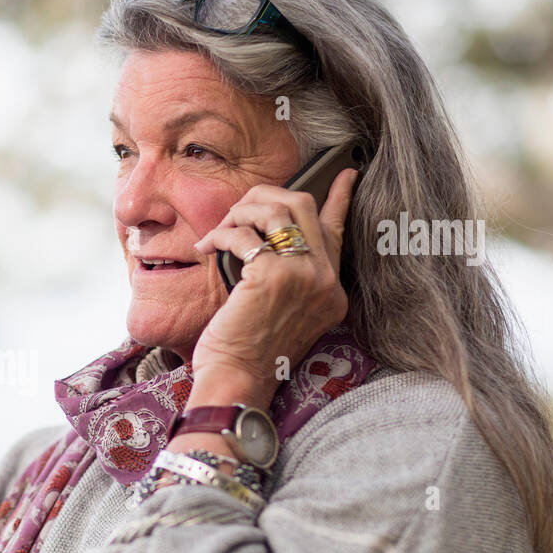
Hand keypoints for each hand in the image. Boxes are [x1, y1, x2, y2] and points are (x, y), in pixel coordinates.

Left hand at [189, 167, 356, 405]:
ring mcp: (305, 276)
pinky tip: (207, 248)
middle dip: (264, 197)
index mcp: (332, 290)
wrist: (238, 379)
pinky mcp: (274, 276)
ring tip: (220, 231)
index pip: (338, 230)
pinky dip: (221, 235)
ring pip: (275, 210)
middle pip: (303, 205)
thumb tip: (268, 234)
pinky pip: (244, 235)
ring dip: (239, 212)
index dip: (340, 197)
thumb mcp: (281, 311)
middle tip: (238, 210)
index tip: (345, 173)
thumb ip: (289, 274)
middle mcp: (326, 280)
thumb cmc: (248, 350)